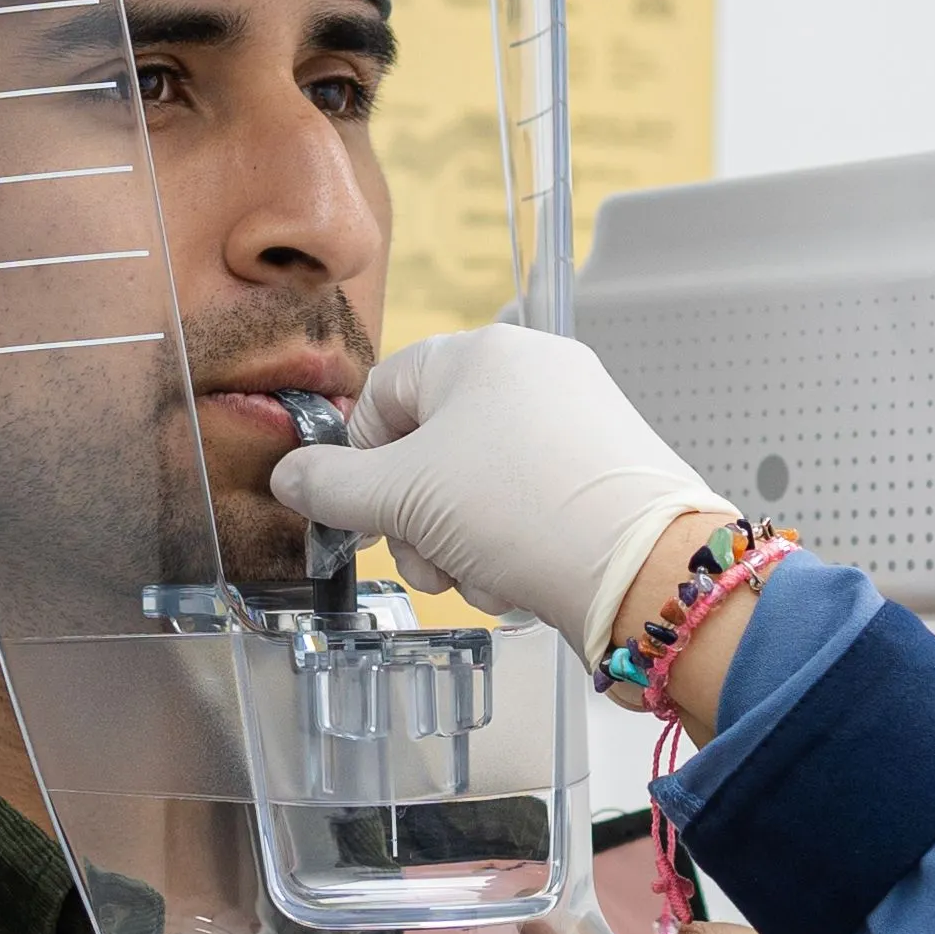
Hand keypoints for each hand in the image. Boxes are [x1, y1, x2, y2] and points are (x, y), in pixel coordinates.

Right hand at [269, 327, 722, 665]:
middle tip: (425, 559)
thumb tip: (289, 476)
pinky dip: (509, 547)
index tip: (360, 512)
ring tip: (479, 576)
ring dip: (459, 543)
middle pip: (431, 446)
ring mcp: (577, 422)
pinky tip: (520, 581)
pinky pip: (526, 505)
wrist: (645, 571)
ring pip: (476, 486)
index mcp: (482, 352)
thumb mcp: (402, 498)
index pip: (386, 392)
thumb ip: (331, 486)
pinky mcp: (606, 472)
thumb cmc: (524, 511)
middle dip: (415, 518)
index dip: (361, 459)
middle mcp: (536, 372)